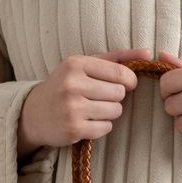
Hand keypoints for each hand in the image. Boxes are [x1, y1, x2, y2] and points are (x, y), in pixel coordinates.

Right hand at [17, 47, 151, 157]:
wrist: (33, 113)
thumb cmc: (65, 85)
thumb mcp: (85, 64)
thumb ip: (117, 57)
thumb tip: (149, 53)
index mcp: (76, 64)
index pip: (121, 73)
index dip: (129, 81)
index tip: (124, 84)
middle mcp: (72, 85)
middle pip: (119, 93)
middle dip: (116, 97)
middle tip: (100, 97)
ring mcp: (72, 108)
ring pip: (115, 111)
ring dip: (109, 112)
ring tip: (93, 109)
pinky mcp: (74, 129)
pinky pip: (106, 127)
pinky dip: (102, 126)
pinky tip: (88, 121)